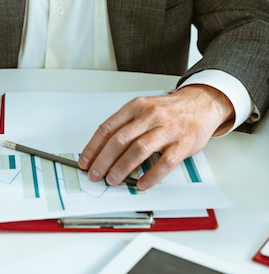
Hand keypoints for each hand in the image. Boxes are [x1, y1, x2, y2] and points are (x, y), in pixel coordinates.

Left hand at [78, 84, 233, 189]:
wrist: (200, 103)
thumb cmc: (169, 110)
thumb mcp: (144, 108)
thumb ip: (126, 125)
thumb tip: (103, 149)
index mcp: (136, 106)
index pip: (108, 127)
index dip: (94, 146)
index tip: (85, 161)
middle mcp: (150, 115)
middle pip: (120, 139)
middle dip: (104, 160)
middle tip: (96, 174)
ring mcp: (167, 129)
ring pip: (139, 149)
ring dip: (122, 167)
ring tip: (113, 180)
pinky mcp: (182, 143)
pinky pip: (164, 162)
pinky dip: (151, 175)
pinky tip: (142, 183)